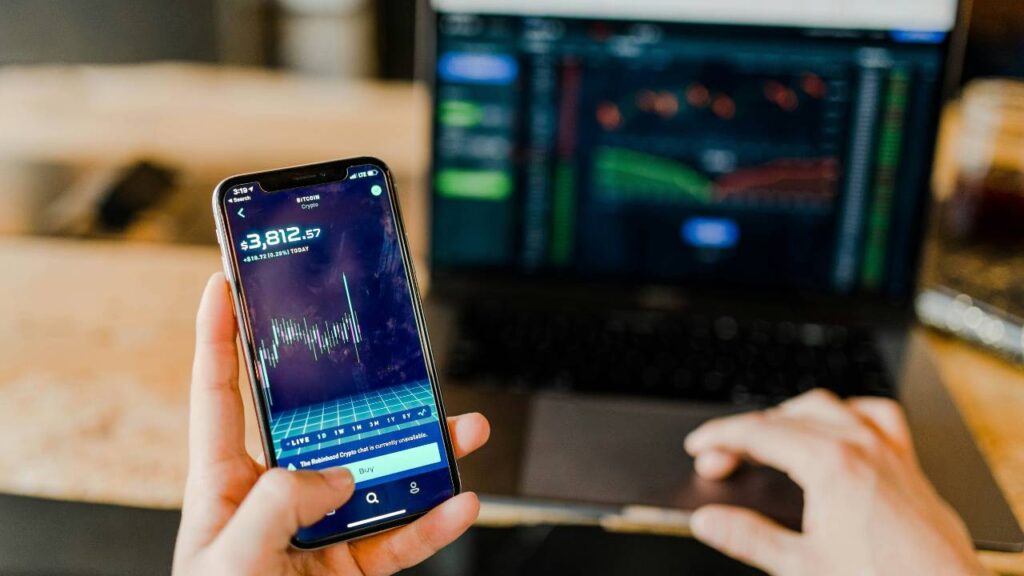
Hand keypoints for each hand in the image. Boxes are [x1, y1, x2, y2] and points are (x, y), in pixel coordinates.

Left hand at [173, 273, 490, 575]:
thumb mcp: (229, 561)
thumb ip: (278, 506)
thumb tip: (339, 476)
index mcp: (225, 483)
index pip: (219, 395)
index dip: (219, 338)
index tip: (227, 284)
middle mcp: (276, 496)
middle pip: (323, 426)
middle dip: (361, 389)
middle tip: (390, 350)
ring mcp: (319, 530)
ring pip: (378, 477)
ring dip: (423, 454)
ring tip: (463, 429)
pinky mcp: (352, 566)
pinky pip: (400, 536)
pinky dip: (433, 523)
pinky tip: (460, 502)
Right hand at [684, 389, 986, 575]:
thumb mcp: (802, 566)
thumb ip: (748, 537)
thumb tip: (709, 519)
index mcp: (830, 464)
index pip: (759, 433)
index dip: (721, 436)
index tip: (700, 445)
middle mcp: (861, 446)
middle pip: (786, 417)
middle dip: (746, 432)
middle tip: (720, 459)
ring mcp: (888, 451)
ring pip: (828, 407)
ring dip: (790, 416)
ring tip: (767, 436)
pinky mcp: (907, 465)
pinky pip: (876, 417)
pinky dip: (848, 414)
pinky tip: (838, 427)